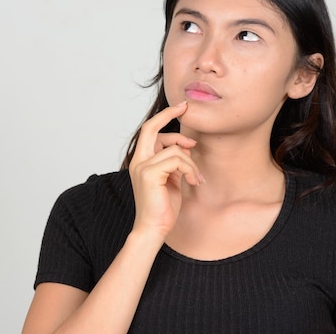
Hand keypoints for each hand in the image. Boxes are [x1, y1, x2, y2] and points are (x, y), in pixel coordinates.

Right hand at [128, 101, 203, 239]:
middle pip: (150, 127)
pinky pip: (176, 160)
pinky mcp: (150, 174)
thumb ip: (174, 161)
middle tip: (186, 108)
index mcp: (141, 160)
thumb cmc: (163, 207)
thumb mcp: (171, 178)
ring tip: (196, 178)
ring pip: (174, 149)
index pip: (149, 131)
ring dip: (191, 162)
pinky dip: (190, 169)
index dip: (164, 117)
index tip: (180, 107)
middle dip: (168, 114)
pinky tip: (193, 181)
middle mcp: (138, 161)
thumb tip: (185, 146)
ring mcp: (142, 166)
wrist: (154, 228)